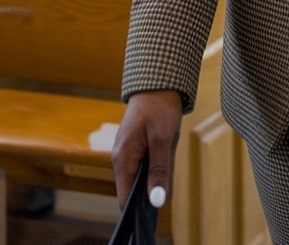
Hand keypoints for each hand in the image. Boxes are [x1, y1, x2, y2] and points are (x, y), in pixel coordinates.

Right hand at [111, 90, 182, 208]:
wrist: (157, 80)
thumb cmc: (159, 106)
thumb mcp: (163, 139)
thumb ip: (159, 170)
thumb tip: (157, 201)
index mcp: (123, 158)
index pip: (125, 198)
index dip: (139, 208)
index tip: (157, 207)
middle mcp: (119, 158)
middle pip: (133, 189)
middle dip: (151, 187)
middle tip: (168, 171)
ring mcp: (124, 151)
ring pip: (139, 176)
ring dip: (155, 172)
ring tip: (166, 152)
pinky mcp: (131, 145)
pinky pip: (142, 164)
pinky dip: (154, 162)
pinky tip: (164, 148)